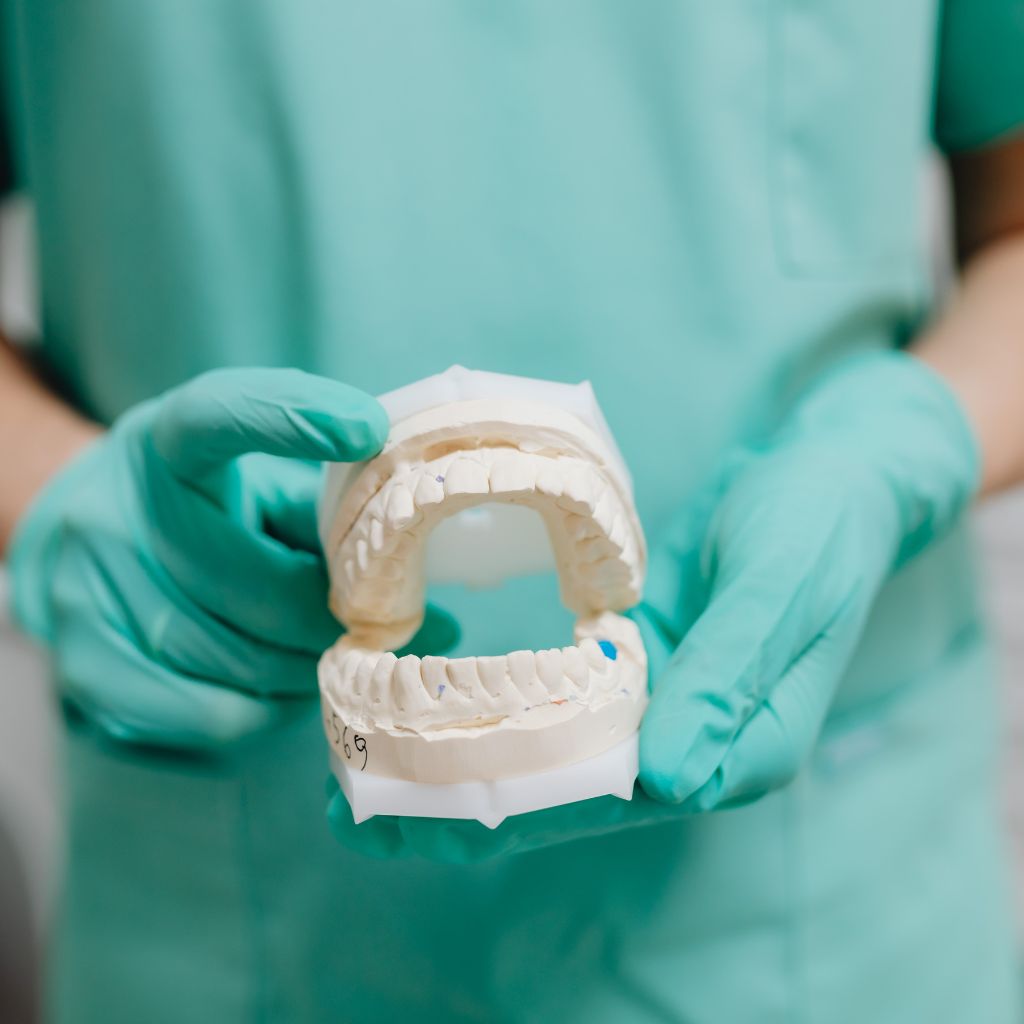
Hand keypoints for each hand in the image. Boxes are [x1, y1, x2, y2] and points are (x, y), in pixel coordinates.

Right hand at [7, 368, 455, 751]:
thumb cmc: (201, 509)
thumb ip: (320, 502)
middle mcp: (113, 512)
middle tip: (391, 628)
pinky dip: (261, 713)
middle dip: (337, 618)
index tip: (366, 429)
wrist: (78, 543)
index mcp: (166, 446)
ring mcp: (86, 593)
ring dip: (306, 668)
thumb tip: (417, 566)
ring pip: (237, 658)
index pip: (218, 415)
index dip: (290, 417)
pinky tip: (279, 692)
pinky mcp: (84, 667)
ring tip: (335, 659)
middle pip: (258, 583)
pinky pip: (202, 713)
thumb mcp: (251, 476)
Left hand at [326, 351, 978, 859]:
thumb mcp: (784, 589)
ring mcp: (659, 707)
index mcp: (738, 748)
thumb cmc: (821, 528)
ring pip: (549, 758)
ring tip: (358, 768)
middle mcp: (691, 744)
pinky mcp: (634, 667)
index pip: (615, 802)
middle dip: (463, 808)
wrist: (833, 478)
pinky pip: (554, 706)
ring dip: (461, 767)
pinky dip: (491, 713)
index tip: (415, 812)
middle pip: (567, 797)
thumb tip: (667, 779)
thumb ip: (728, 680)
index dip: (515, 812)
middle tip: (352, 808)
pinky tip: (422, 709)